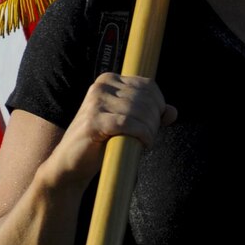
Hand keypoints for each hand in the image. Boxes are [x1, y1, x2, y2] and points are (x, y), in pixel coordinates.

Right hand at [46, 72, 176, 186]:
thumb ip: (150, 115)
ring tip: (144, 142)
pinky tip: (142, 144)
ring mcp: (95, 102)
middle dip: (154, 120)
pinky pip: (129, 124)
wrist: (71, 164)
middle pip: (146, 99)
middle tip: (149, 137)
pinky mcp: (93, 121)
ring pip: (140, 112)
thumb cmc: (102, 142)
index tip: (155, 124)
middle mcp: (101, 86)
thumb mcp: (128, 123)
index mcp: (109, 80)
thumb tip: (173, 112)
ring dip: (149, 130)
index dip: (159, 106)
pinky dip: (142, 135)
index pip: (148, 86)